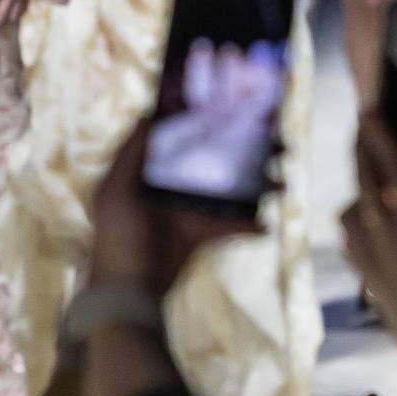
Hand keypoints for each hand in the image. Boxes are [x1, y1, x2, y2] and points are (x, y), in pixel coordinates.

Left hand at [89, 121, 258, 296]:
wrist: (130, 291)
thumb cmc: (119, 237)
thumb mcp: (116, 191)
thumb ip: (131, 153)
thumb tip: (147, 114)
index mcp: (150, 169)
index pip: (179, 137)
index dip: (204, 122)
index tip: (232, 104)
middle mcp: (171, 184)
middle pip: (211, 159)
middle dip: (242, 150)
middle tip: (273, 142)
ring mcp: (189, 208)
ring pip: (228, 189)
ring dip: (256, 184)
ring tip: (280, 180)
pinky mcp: (202, 233)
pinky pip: (232, 226)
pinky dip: (251, 225)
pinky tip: (266, 224)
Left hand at [341, 111, 396, 367]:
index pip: (395, 171)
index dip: (380, 138)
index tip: (367, 112)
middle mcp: (388, 236)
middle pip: (365, 180)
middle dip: (361, 148)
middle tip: (359, 123)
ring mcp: (369, 254)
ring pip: (351, 205)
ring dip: (358, 184)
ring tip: (368, 170)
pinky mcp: (361, 270)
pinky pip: (347, 231)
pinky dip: (353, 215)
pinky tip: (363, 213)